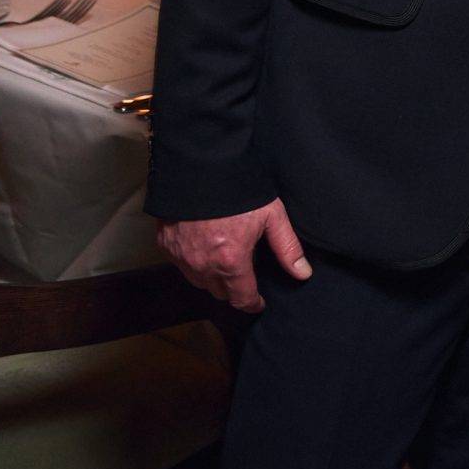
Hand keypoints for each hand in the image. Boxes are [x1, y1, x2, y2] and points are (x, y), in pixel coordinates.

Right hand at [157, 197, 311, 311]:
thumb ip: (287, 247)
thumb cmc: (239, 189)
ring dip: (213, 278)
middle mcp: (203, 265)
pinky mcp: (165, 244)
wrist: (199, 165)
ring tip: (226, 260)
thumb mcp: (272, 215)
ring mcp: (181, 256)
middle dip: (234, 288)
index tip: (258, 302)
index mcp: (231, 261)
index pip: (241, 298)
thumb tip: (303, 273)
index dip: (252, 303)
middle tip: (245, 273)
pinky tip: (204, 247)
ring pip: (199, 282)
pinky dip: (193, 262)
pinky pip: (182, 265)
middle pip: (220, 292)